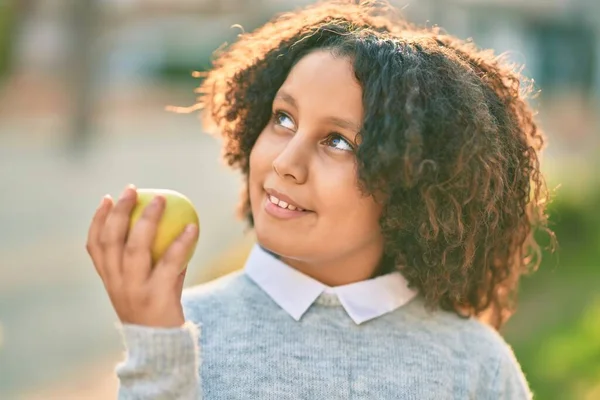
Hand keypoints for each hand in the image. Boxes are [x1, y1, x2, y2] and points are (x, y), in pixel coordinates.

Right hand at [86, 184, 198, 327]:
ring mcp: (135, 290)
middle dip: (119, 211)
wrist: (161, 346)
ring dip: (148, 220)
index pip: (95, 245)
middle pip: (111, 240)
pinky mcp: (157, 296)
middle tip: (132, 189)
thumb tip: (168, 223)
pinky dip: (181, 242)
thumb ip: (148, 260)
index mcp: (109, 279)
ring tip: (162, 199)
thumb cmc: (155, 308)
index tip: (107, 198)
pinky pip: (171, 263)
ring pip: (136, 248)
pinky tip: (193, 226)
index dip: (98, 220)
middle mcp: (117, 283)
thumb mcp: (143, 284)